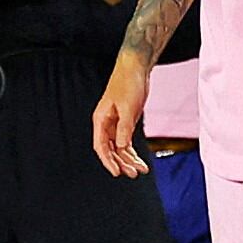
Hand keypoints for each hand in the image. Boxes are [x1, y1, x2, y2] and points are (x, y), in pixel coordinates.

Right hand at [92, 52, 153, 177]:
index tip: (116, 173)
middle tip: (133, 174)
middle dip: (121, 163)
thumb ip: (124, 127)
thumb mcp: (128, 107)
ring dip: (129, 160)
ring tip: (141, 171)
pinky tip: (141, 162)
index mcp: (101, 120)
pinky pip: (127, 143)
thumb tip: (121, 147)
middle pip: (110, 150)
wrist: (136, 68)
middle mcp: (106, 124)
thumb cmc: (128, 83)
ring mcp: (116, 124)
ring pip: (120, 148)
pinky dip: (133, 152)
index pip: (101, 146)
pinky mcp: (126, 123)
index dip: (108, 161)